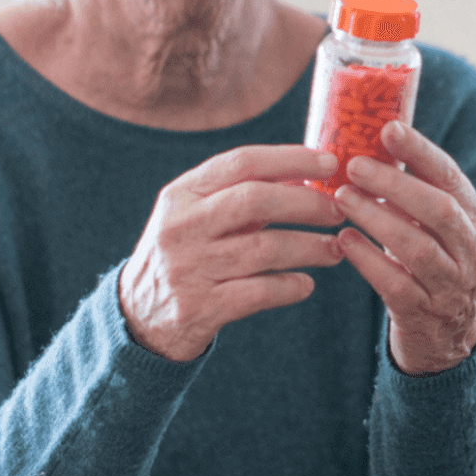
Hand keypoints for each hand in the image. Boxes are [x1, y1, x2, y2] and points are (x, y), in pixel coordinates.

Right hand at [119, 145, 345, 361]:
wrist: (138, 316)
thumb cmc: (184, 254)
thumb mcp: (195, 215)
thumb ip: (239, 193)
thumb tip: (305, 174)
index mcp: (181, 194)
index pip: (241, 163)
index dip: (290, 159)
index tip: (328, 163)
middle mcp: (182, 227)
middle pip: (256, 200)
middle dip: (306, 203)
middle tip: (337, 210)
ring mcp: (189, 269)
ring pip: (265, 249)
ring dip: (310, 247)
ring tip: (334, 249)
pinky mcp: (200, 309)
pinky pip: (260, 293)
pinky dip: (290, 287)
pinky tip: (305, 285)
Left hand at [333, 121, 475, 374]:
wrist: (450, 339)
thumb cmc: (433, 265)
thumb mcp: (437, 228)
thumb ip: (414, 193)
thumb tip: (365, 142)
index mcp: (475, 219)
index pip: (451, 177)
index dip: (420, 151)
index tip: (388, 128)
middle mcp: (471, 250)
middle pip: (438, 210)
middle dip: (395, 184)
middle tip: (353, 166)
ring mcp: (451, 285)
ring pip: (417, 248)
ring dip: (376, 219)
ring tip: (342, 198)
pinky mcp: (424, 314)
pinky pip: (395, 284)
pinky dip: (367, 259)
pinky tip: (343, 240)